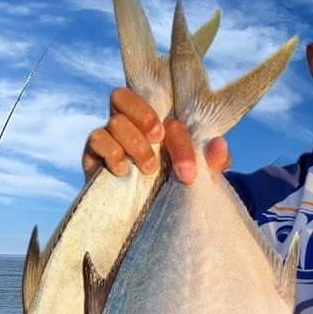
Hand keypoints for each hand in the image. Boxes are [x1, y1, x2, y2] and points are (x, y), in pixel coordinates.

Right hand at [82, 87, 230, 183]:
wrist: (147, 217)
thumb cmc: (174, 188)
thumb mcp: (199, 177)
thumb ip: (212, 161)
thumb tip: (219, 144)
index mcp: (158, 124)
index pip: (167, 116)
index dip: (180, 140)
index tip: (188, 172)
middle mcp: (130, 123)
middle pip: (124, 96)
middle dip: (143, 113)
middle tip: (158, 138)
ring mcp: (110, 137)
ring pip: (115, 121)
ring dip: (134, 143)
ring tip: (148, 168)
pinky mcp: (94, 154)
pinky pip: (96, 139)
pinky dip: (111, 151)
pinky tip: (122, 170)